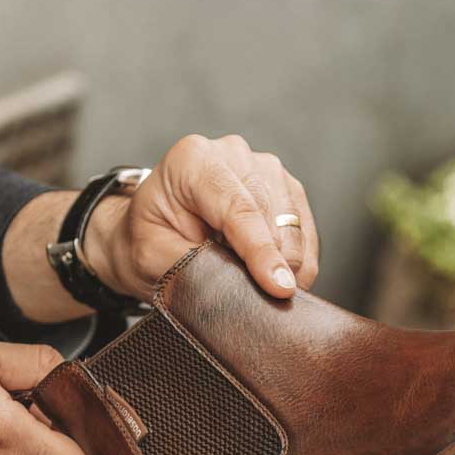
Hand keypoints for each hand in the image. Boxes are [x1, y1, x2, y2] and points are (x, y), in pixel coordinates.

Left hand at [86, 134, 320, 300]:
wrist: (150, 230)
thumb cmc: (148, 240)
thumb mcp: (152, 257)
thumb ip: (196, 266)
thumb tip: (245, 285)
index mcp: (193, 160)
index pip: (239, 208)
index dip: (262, 252)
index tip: (279, 288)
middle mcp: (233, 154)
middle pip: (272, 216)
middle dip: (275, 265)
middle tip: (258, 300)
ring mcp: (264, 167)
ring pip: (295, 225)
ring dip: (286, 265)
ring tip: (257, 286)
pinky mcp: (286, 187)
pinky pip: (306, 231)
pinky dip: (298, 262)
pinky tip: (272, 274)